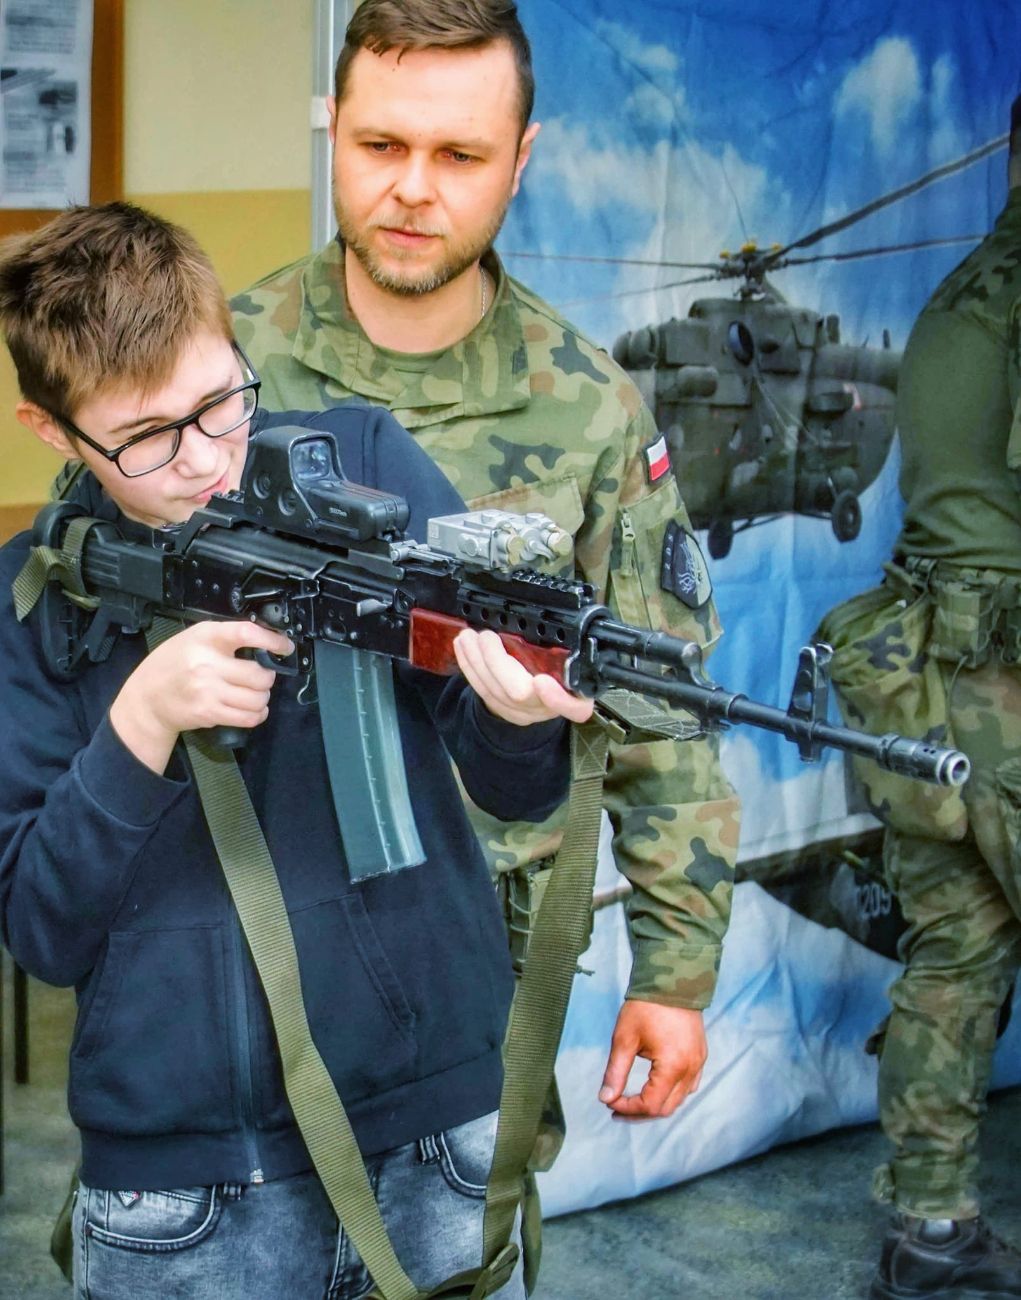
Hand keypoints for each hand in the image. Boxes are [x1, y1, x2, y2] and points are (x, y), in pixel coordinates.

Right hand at [110, 620, 294, 773]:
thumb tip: (266, 640)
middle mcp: (207, 664)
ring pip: (258, 698)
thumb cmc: (173, 663)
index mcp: (206, 638)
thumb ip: (226, 637)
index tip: (285, 646)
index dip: (272, 641)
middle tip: (261, 676)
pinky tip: (252, 708)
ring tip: (254, 693)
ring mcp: (208, 691)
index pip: (247, 633)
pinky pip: (249, 717)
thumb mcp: (194, 638)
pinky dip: (258, 714)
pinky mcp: (209, 713)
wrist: (147, 698)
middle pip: (259, 674)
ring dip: (263, 697)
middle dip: (268, 677)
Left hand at [452, 628, 593, 725]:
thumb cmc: (563, 670)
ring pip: (494, 690)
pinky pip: (481, 689)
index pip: (574, 707)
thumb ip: (567, 651)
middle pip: (521, 695)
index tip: (541, 681)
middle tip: (486, 636)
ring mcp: (522, 712)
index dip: (557, 698)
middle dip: (497, 662)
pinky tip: (462, 646)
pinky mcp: (500, 709)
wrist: (544, 695)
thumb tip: (548, 623)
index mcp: (576, 698)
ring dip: (476, 659)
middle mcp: (548, 709)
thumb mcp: (575, 660)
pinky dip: (469, 665)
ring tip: (468, 635)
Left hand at [598, 1001, 706, 1118]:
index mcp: (673, 1066)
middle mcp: (690, 1069)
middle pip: (666, 1108)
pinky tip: (654, 1087)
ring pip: (678, 1099)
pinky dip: (670, 1092)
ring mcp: (698, 1063)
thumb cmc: (645, 1007)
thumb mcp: (624, 1039)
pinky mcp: (700, 1055)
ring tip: (632, 1101)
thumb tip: (605, 1098)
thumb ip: (615, 1072)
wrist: (671, 979)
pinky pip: (688, 1085)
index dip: (628, 1108)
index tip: (610, 1102)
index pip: (650, 1105)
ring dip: (656, 1104)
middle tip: (616, 1107)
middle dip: (640, 1112)